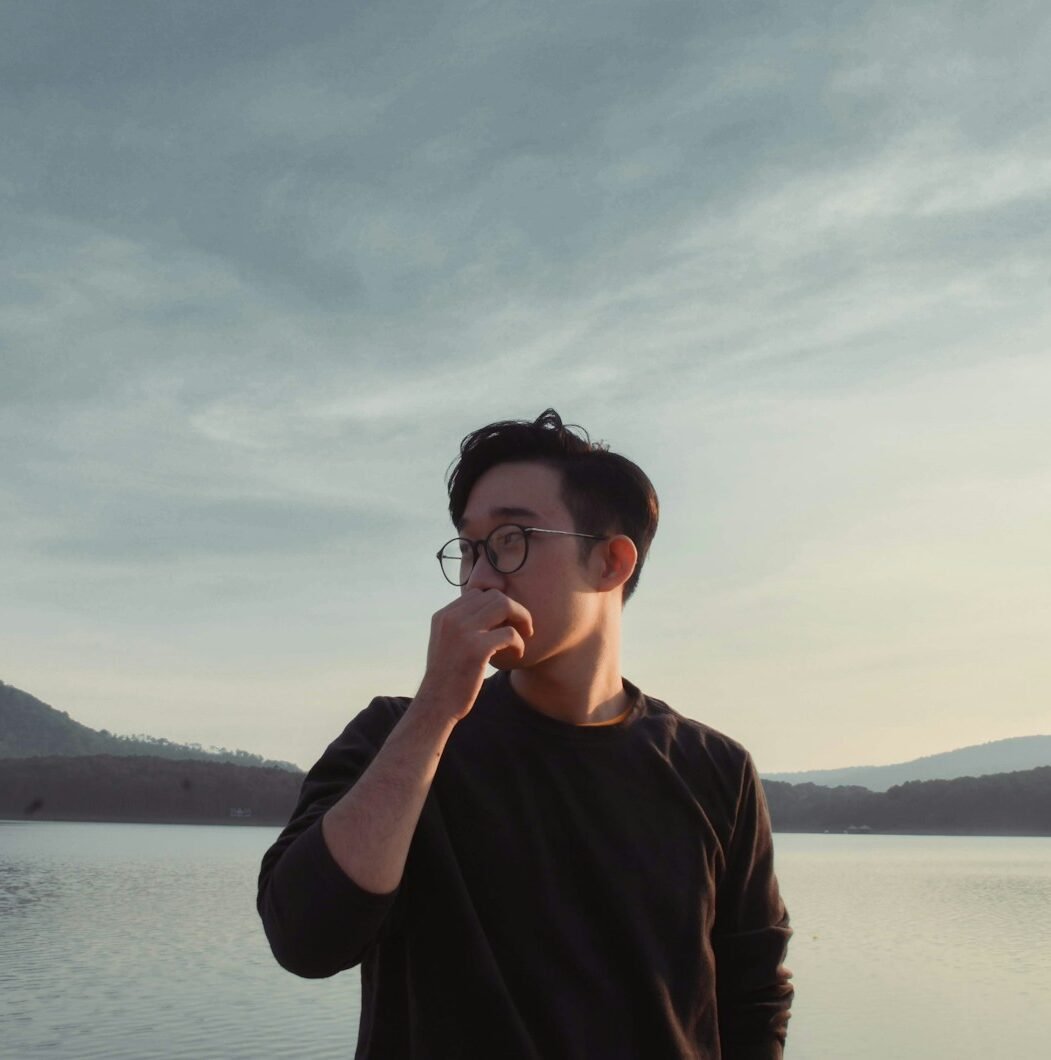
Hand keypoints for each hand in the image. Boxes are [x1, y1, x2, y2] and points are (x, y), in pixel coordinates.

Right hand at [417, 589, 532, 719]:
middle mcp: (451, 618)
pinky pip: (510, 633)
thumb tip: (488, 612)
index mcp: (444, 615)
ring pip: (504, 606)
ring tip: (524, 636)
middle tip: (523, 628)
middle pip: (494, 595)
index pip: (478, 593)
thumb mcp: (447, 643)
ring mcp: (463, 632)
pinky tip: (517, 655)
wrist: (436, 705)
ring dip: (521, 619)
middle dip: (514, 609)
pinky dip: (519, 643)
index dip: (497, 605)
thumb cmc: (447, 677)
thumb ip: (462, 625)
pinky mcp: (476, 649)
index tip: (505, 622)